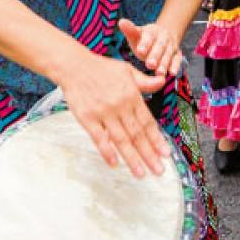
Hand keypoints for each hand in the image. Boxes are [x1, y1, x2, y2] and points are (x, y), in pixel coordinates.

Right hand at [58, 49, 168, 177]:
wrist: (74, 66)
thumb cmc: (101, 68)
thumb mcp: (127, 70)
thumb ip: (145, 81)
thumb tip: (163, 82)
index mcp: (131, 96)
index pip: (147, 122)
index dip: (157, 139)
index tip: (166, 154)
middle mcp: (120, 106)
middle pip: (137, 134)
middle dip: (149, 154)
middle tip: (159, 170)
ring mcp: (104, 113)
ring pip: (121, 139)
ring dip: (132, 158)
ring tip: (141, 174)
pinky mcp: (87, 118)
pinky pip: (99, 138)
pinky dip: (107, 151)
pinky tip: (115, 163)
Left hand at [119, 16, 182, 76]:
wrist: (163, 36)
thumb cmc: (144, 39)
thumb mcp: (137, 34)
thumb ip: (130, 30)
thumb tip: (121, 22)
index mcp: (152, 31)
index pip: (149, 36)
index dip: (145, 44)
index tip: (140, 51)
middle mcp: (163, 37)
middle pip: (160, 46)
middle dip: (155, 55)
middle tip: (149, 65)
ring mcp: (171, 45)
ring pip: (168, 53)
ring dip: (165, 63)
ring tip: (159, 73)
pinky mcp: (177, 54)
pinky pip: (177, 59)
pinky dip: (175, 65)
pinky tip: (172, 73)